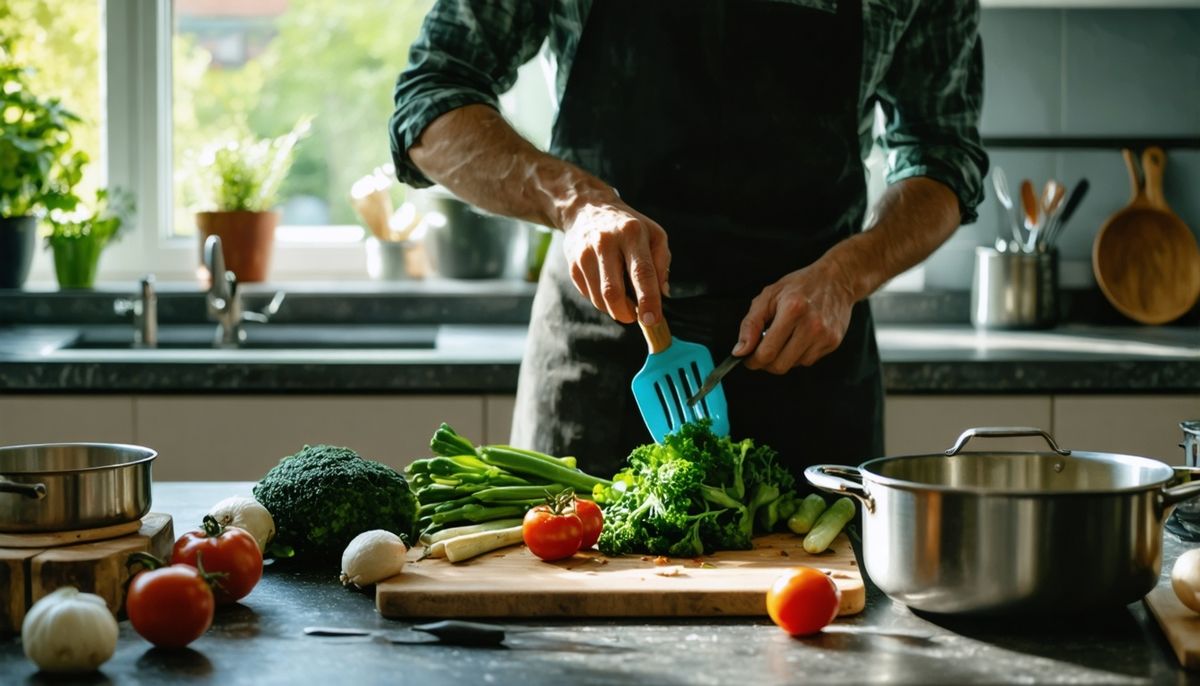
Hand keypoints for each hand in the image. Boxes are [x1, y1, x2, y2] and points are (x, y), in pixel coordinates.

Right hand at [561, 199, 670, 324]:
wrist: (587, 209)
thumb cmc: (628, 227)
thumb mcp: (653, 233)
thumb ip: (662, 262)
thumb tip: (662, 293)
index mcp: (631, 233)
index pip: (642, 272)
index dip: (648, 300)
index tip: (652, 320)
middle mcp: (605, 242)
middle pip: (613, 291)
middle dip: (626, 313)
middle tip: (636, 316)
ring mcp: (585, 254)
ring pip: (599, 298)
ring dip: (615, 309)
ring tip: (624, 301)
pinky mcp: (573, 265)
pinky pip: (589, 295)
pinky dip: (602, 301)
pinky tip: (608, 288)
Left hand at [732, 260, 856, 373]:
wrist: (836, 280)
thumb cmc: (801, 285)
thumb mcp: (768, 296)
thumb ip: (750, 324)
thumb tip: (740, 350)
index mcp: (792, 310)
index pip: (767, 352)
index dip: (752, 360)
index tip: (748, 358)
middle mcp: (812, 325)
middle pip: (780, 365)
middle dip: (766, 363)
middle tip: (762, 350)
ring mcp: (825, 336)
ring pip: (794, 365)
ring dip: (784, 357)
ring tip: (785, 337)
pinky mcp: (833, 342)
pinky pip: (808, 361)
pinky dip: (799, 354)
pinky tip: (800, 337)